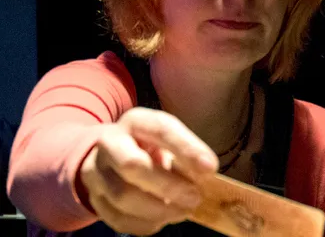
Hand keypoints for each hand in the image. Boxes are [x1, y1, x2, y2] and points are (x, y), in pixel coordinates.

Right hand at [79, 107, 218, 234]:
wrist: (110, 153)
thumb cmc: (148, 145)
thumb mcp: (166, 139)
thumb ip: (184, 153)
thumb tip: (205, 174)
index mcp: (135, 121)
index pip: (160, 129)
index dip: (186, 148)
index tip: (210, 168)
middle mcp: (110, 142)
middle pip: (132, 164)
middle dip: (167, 185)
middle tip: (195, 197)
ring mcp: (96, 171)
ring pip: (123, 196)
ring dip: (159, 209)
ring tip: (183, 210)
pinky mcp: (94, 197)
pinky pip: (118, 218)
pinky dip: (146, 222)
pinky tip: (164, 217)